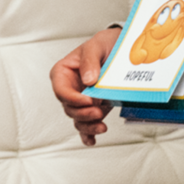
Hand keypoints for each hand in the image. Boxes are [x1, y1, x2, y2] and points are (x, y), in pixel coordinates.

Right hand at [49, 27, 120, 145]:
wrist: (122, 47)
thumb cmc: (105, 43)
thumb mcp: (96, 45)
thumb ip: (89, 61)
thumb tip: (88, 80)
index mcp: (63, 72)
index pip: (61, 90)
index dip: (72, 99)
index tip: (88, 100)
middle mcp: (70, 88)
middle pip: (69, 108)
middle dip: (83, 113)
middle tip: (99, 111)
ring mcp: (81, 99)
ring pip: (77, 118)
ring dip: (87, 125)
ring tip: (101, 126)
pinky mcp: (93, 108)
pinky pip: (85, 124)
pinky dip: (88, 134)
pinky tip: (92, 140)